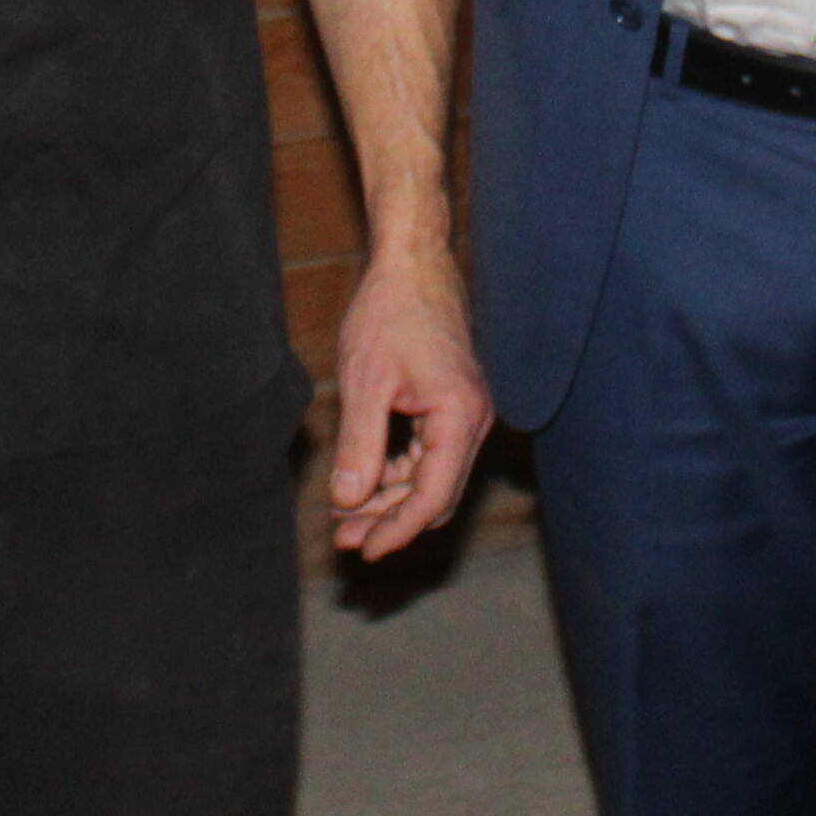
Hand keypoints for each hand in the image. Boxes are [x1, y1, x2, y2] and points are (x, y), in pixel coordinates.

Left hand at [323, 241, 496, 559]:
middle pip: (436, 495)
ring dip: (391, 500)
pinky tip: (364, 481)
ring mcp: (466, 413)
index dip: (397, 530)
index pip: (432, 497)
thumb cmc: (390, 313)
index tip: (363, 551)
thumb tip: (348, 500)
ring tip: (345, 515)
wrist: (412, 264)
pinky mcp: (452, 406)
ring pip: (431, 479)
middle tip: (343, 539)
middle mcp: (472, 420)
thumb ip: (360, 446)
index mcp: (459, 416)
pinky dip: (397, 473)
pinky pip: (429, 456)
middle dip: (391, 521)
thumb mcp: (365, 382)